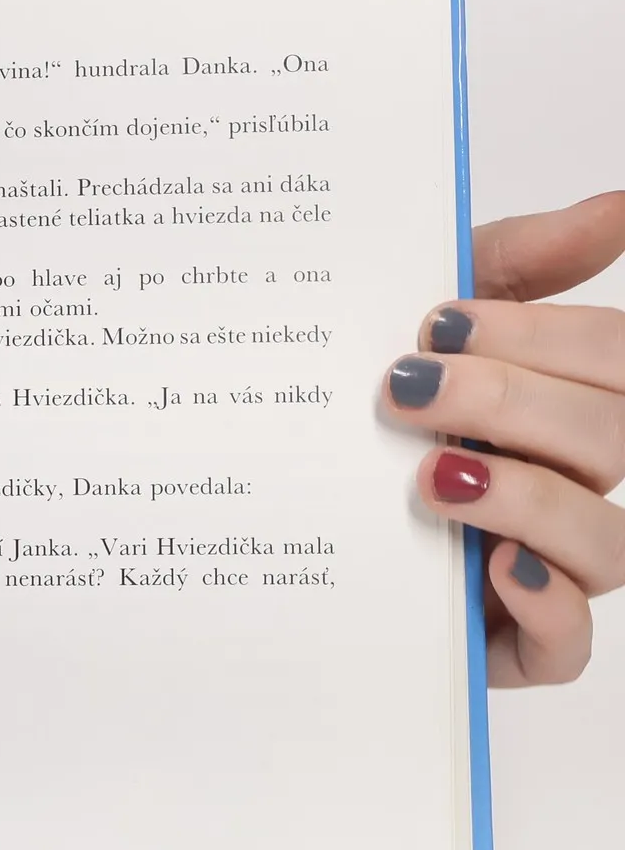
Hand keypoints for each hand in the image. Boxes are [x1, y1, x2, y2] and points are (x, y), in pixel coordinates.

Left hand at [383, 192, 624, 686]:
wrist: (260, 510)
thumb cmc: (356, 414)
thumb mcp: (410, 323)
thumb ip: (515, 262)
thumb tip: (616, 202)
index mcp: (559, 405)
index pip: (613, 363)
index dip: (544, 337)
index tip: (435, 320)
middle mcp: (569, 484)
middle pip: (613, 442)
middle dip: (512, 403)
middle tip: (404, 389)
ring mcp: (547, 568)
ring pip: (609, 544)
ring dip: (527, 499)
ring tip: (432, 474)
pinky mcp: (510, 645)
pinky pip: (570, 646)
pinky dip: (547, 606)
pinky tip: (495, 566)